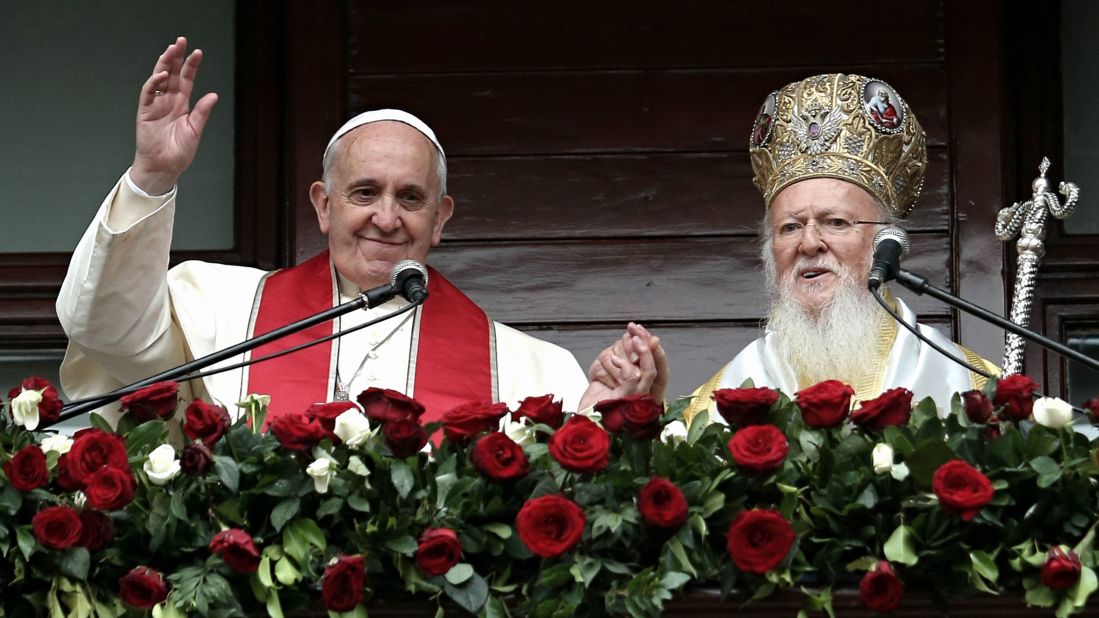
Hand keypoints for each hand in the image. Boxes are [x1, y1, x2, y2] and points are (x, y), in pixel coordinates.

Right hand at [130, 37, 218, 194]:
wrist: (164, 167)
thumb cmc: (179, 152)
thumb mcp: (195, 130)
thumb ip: (202, 112)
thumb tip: (213, 95)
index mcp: (181, 104)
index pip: (186, 80)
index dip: (191, 66)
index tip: (198, 53)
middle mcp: (168, 101)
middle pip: (171, 74)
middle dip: (176, 57)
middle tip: (181, 42)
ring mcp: (156, 104)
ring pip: (158, 79)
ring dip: (164, 64)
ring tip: (171, 49)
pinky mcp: (145, 111)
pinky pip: (148, 93)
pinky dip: (153, 82)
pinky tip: (162, 74)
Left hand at [578, 323, 668, 409]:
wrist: (584, 420)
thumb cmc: (596, 400)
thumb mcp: (608, 373)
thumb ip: (621, 357)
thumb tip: (630, 336)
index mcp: (641, 385)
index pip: (653, 360)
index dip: (648, 343)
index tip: (637, 329)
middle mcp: (645, 392)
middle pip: (655, 363)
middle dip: (647, 343)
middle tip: (636, 329)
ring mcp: (638, 398)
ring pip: (649, 372)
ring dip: (643, 352)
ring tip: (634, 339)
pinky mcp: (627, 402)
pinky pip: (632, 382)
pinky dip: (626, 367)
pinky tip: (616, 359)